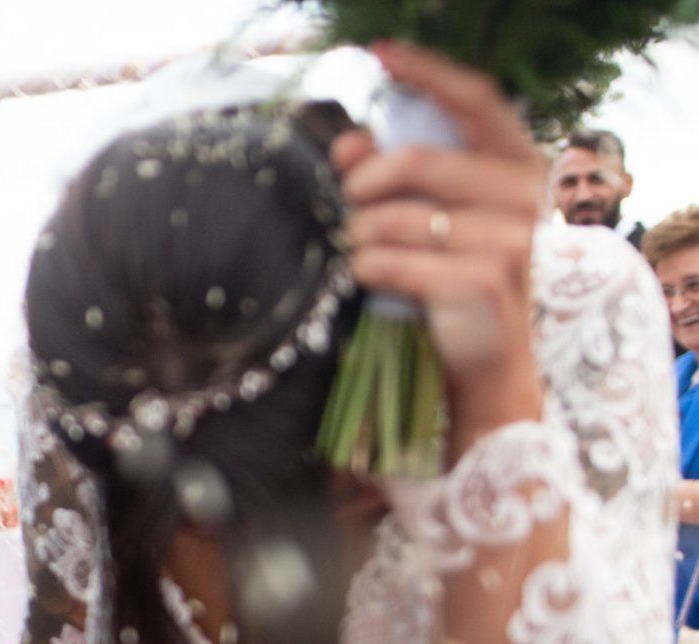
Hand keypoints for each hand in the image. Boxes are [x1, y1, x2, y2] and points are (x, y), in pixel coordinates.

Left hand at [334, 41, 547, 439]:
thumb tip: (348, 142)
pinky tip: (372, 281)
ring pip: (391, 218)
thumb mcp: (426, 218)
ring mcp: (507, 239)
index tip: (381, 53)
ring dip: (358, 237)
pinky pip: (387, 262)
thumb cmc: (451, 280)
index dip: (427, 72)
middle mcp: (522, 195)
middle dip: (363, 187)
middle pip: (412, 161)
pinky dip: (365, 271)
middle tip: (350, 210)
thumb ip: (393, 175)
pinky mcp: (479, 281)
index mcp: (516, 165)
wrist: (485, 363)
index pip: (476, 100)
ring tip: (364, 255)